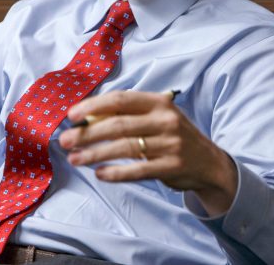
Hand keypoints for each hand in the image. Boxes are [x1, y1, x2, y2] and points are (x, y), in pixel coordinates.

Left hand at [58, 90, 238, 215]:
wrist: (208, 162)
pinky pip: (138, 170)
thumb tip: (86, 119)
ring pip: (124, 148)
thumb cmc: (172, 136)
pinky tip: (100, 174)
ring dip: (95, 154)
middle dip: (88, 133)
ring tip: (75, 159)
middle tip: (65, 141)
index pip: (120, 99)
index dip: (93, 106)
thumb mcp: (156, 117)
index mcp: (158, 102)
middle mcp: (165, 120)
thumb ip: (127, 115)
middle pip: (118, 124)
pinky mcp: (171, 166)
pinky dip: (116, 172)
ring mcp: (170, 143)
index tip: (72, 116)